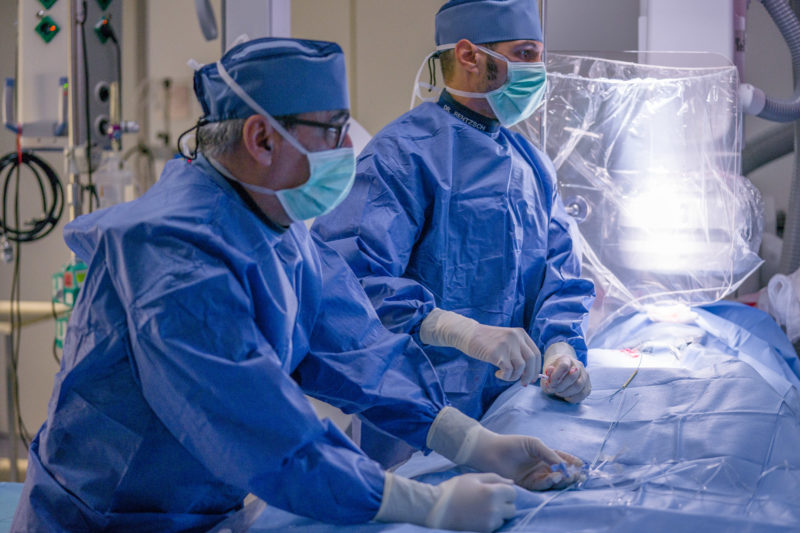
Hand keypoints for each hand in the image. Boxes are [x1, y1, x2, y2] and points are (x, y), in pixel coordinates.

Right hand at [420, 308, 541, 384]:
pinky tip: (497, 374)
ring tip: (504, 376)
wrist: (468, 334)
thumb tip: (529, 373)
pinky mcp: (496, 353)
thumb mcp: (507, 340)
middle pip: (531, 360)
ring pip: (521, 367)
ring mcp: (506, 344)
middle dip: (529, 375)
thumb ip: (518, 351)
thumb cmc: (487, 341)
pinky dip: (505, 377)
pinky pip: (508, 371)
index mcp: (520, 333)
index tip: (532, 378)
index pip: (536, 353)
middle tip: (523, 383)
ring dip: (514, 377)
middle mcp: (516, 337)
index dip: (536, 368)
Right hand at [427, 473, 516, 531]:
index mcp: (492, 492)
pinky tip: (478, 516)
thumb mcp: (473, 478)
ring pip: (504, 518)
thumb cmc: (453, 489)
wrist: (435, 509)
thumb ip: (494, 478)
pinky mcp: (485, 531)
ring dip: (498, 514)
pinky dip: (491, 521)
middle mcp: (494, 508)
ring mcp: (490, 522)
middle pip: (512, 508)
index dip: (505, 490)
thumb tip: (512, 482)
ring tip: (482, 508)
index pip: (512, 493)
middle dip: (504, 504)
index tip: (494, 490)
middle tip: (489, 500)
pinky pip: (496, 526)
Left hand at [468, 433, 584, 490]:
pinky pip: (542, 485)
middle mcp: (542, 467)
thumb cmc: (512, 444)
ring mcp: (535, 477)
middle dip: (570, 474)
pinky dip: (549, 482)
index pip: (562, 459)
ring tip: (565, 476)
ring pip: (553, 481)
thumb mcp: (534, 444)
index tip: (581, 465)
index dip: (572, 462)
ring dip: (561, 479)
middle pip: (560, 473)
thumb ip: (548, 453)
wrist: (491, 452)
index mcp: (544, 455)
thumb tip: (563, 464)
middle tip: (577, 475)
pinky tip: (554, 477)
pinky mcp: (528, 485)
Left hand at [541, 343, 590, 402]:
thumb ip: (547, 374)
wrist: (563, 371)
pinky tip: (566, 397)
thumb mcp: (548, 371)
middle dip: (560, 386)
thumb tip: (550, 374)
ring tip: (558, 393)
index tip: (550, 383)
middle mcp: (578, 365)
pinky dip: (573, 398)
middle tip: (552, 390)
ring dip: (566, 392)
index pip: (564, 366)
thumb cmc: (554, 372)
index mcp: (566, 359)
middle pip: (572, 377)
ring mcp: (585, 375)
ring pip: (578, 386)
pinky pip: (583, 394)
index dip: (556, 376)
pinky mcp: (588, 386)